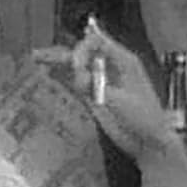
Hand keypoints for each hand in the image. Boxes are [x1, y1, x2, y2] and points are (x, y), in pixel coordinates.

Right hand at [34, 22, 172, 161]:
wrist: (149, 143)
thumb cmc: (145, 120)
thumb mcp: (122, 103)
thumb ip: (99, 89)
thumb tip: (78, 77)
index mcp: (123, 61)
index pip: (97, 43)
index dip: (81, 51)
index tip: (75, 70)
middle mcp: (111, 67)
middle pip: (83, 52)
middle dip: (63, 53)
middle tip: (39, 57)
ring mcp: (102, 82)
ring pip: (77, 66)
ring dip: (58, 61)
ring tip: (37, 58)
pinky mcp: (96, 97)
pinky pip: (77, 82)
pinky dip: (63, 77)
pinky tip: (49, 74)